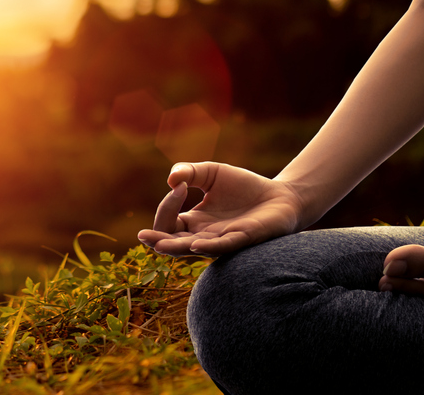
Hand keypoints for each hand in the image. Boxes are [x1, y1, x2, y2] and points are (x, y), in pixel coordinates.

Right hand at [136, 162, 304, 256]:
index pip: (167, 222)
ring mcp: (222, 241)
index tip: (179, 184)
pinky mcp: (243, 239)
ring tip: (158, 245)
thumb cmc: (245, 188)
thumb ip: (190, 172)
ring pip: (193, 250)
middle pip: (172, 243)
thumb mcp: (212, 173)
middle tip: (143, 235)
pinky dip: (209, 246)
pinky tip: (196, 243)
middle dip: (156, 239)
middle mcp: (204, 236)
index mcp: (194, 223)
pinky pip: (223, 247)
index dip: (166, 205)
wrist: (280, 196)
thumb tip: (171, 179)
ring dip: (175, 248)